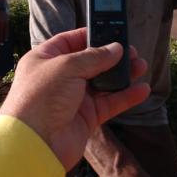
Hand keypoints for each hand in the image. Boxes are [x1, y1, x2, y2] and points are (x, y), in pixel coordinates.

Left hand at [0, 27, 149, 170]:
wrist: (34, 144)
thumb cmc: (39, 99)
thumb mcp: (66, 67)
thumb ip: (94, 57)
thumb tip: (115, 49)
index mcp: (46, 59)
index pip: (71, 41)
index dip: (91, 36)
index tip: (112, 32)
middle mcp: (59, 77)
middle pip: (90, 61)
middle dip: (112, 56)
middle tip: (132, 51)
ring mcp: (73, 97)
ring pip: (103, 82)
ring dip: (122, 75)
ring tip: (141, 66)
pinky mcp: (85, 117)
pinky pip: (110, 103)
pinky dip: (126, 96)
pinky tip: (142, 90)